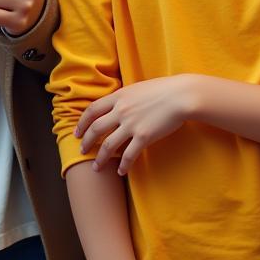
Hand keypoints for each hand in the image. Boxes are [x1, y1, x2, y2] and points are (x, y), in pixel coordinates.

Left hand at [76, 75, 197, 174]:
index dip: (82, 122)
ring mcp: (131, 124)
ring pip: (108, 146)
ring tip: (96, 167)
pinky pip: (128, 155)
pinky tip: (121, 171)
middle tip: (82, 150)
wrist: (182, 95)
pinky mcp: (143, 136)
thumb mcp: (139, 87)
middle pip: (95, 129)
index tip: (77, 132)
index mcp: (120, 96)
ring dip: (100, 159)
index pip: (92, 110)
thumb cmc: (164, 89)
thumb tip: (116, 105)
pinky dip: (123, 165)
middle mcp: (122, 110)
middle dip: (86, 142)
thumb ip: (125, 97)